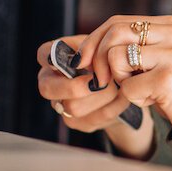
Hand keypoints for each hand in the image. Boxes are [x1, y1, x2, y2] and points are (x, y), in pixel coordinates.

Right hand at [34, 35, 154, 158]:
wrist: (128, 88)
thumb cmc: (112, 61)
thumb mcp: (105, 48)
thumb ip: (92, 48)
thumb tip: (80, 62)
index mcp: (55, 59)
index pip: (43, 54)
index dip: (53, 58)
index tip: (77, 61)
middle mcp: (52, 82)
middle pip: (47, 88)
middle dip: (75, 86)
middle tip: (99, 81)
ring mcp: (61, 104)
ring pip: (73, 107)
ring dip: (102, 96)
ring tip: (118, 87)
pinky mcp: (76, 122)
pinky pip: (92, 118)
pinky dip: (113, 107)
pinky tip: (122, 98)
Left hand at [78, 15, 171, 136]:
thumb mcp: (161, 58)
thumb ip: (136, 45)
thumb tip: (88, 48)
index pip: (119, 21)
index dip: (94, 40)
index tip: (82, 61)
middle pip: (115, 33)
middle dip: (98, 59)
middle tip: (102, 81)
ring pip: (116, 57)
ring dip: (120, 80)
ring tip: (141, 89)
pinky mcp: (169, 79)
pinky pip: (127, 87)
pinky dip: (134, 99)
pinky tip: (154, 101)